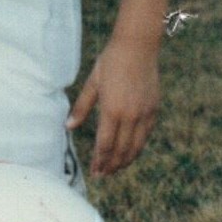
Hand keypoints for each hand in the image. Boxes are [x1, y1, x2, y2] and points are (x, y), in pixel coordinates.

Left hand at [67, 36, 159, 176]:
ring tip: (116, 168)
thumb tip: (68, 127)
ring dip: (125, 160)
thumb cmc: (111, 62)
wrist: (137, 47)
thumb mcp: (92, 83)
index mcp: (111, 110)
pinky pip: (146, 135)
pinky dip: (138, 147)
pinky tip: (131, 151)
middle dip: (111, 166)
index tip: (94, 171)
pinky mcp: (153, 110)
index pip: (105, 145)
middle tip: (103, 175)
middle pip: (121, 151)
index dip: (99, 161)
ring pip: (136, 147)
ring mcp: (144, 114)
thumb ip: (81, 107)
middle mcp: (130, 116)